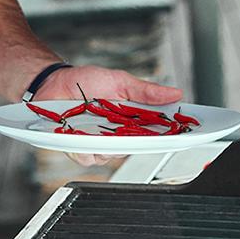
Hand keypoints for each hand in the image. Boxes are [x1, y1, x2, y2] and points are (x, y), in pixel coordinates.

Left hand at [34, 65, 183, 167]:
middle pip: (136, 148)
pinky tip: (80, 133)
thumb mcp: (120, 81)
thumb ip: (145, 92)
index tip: (185, 134)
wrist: (54, 82)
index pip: (156, 133)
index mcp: (131, 120)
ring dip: (107, 143)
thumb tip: (175, 93)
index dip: (171, 136)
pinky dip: (85, 147)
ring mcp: (97, 143)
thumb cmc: (86, 82)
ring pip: (111, 156)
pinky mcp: (78, 148)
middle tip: (133, 127)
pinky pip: (87, 157)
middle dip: (138, 141)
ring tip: (99, 124)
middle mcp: (117, 135)